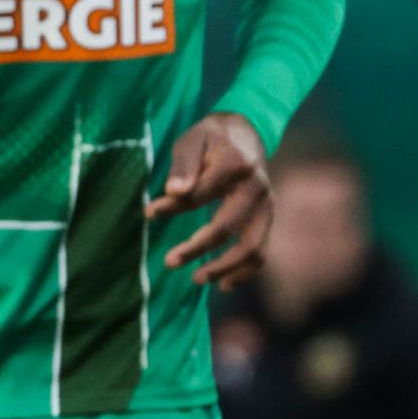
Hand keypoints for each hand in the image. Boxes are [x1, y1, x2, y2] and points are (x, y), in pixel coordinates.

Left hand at [152, 112, 270, 286]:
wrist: (246, 134)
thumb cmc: (210, 139)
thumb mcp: (191, 141)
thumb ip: (183, 165)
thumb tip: (174, 191)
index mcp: (237, 166)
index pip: (201, 195)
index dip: (173, 207)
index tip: (149, 212)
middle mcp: (257, 189)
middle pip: (228, 227)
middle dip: (197, 248)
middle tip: (169, 261)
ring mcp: (267, 206)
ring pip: (252, 246)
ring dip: (224, 267)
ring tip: (196, 278)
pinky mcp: (268, 218)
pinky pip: (262, 250)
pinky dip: (245, 271)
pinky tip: (223, 285)